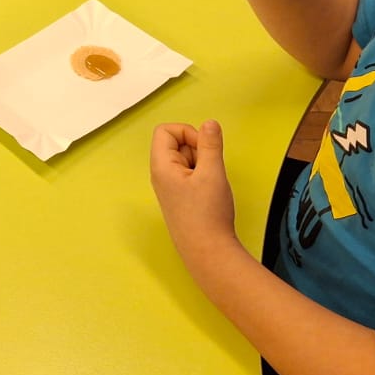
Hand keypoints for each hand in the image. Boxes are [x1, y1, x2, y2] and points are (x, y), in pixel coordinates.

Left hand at [149, 120, 240, 264]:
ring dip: (202, 162)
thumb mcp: (212, 172)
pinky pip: (189, 174)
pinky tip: (210, 191)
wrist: (208, 252)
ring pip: (185, 159)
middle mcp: (161, 175)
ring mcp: (170, 187)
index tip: (204, 146)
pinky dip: (202, 175)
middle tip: (209, 167)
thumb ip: (210, 144)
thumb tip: (209, 123)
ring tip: (210, 182)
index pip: (165, 130)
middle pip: (175, 143)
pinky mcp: (179, 197)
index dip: (187, 131)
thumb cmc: (207, 215)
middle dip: (197, 148)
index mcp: (161, 166)